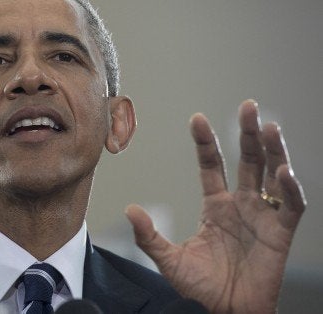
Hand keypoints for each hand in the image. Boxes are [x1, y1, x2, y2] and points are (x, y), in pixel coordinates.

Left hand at [125, 100, 305, 312]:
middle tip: (248, 107)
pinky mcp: (281, 233)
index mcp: (215, 207)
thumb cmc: (200, 289)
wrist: (223, 313)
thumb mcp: (169, 259)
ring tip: (269, 127)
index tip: (197, 119)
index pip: (211, 165)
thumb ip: (149, 235)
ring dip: (273, 151)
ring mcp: (262, 217)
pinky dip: (290, 189)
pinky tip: (282, 172)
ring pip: (272, 175)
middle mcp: (241, 205)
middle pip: (247, 161)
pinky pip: (291, 206)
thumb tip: (130, 210)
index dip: (206, 143)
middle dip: (248, 134)